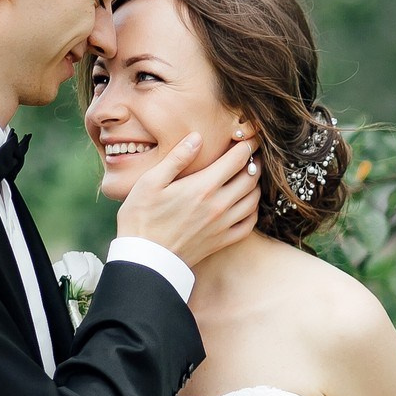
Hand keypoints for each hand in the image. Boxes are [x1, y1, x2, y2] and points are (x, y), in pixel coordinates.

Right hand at [115, 134, 259, 264]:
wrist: (143, 259)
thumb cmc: (141, 218)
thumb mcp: (151, 182)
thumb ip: (177, 158)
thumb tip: (197, 137)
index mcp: (203, 187)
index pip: (237, 159)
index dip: (247, 145)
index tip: (248, 137)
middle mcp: (218, 205)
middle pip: (250, 177)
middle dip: (254, 162)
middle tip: (250, 154)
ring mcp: (222, 225)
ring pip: (253, 200)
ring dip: (255, 184)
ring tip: (248, 176)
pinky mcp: (221, 241)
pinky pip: (248, 224)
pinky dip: (253, 210)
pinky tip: (245, 204)